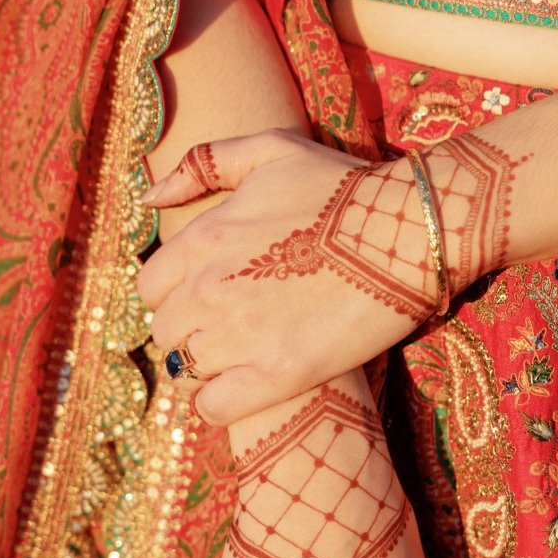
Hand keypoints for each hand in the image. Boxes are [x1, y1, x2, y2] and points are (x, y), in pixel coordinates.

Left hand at [139, 127, 514, 426]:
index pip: (150, 288)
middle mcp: (209, 289)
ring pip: (185, 370)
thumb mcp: (270, 149)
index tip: (205, 298)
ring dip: (205, 368)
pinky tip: (246, 389)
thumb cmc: (343, 186)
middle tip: (228, 329)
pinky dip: (220, 404)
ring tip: (240, 359)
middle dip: (189, 331)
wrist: (408, 230)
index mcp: (202, 239)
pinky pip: (214, 408)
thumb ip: (202, 164)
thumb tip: (150, 197)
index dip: (175, 295)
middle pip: (165, 332)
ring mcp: (240, 335)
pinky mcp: (277, 374)